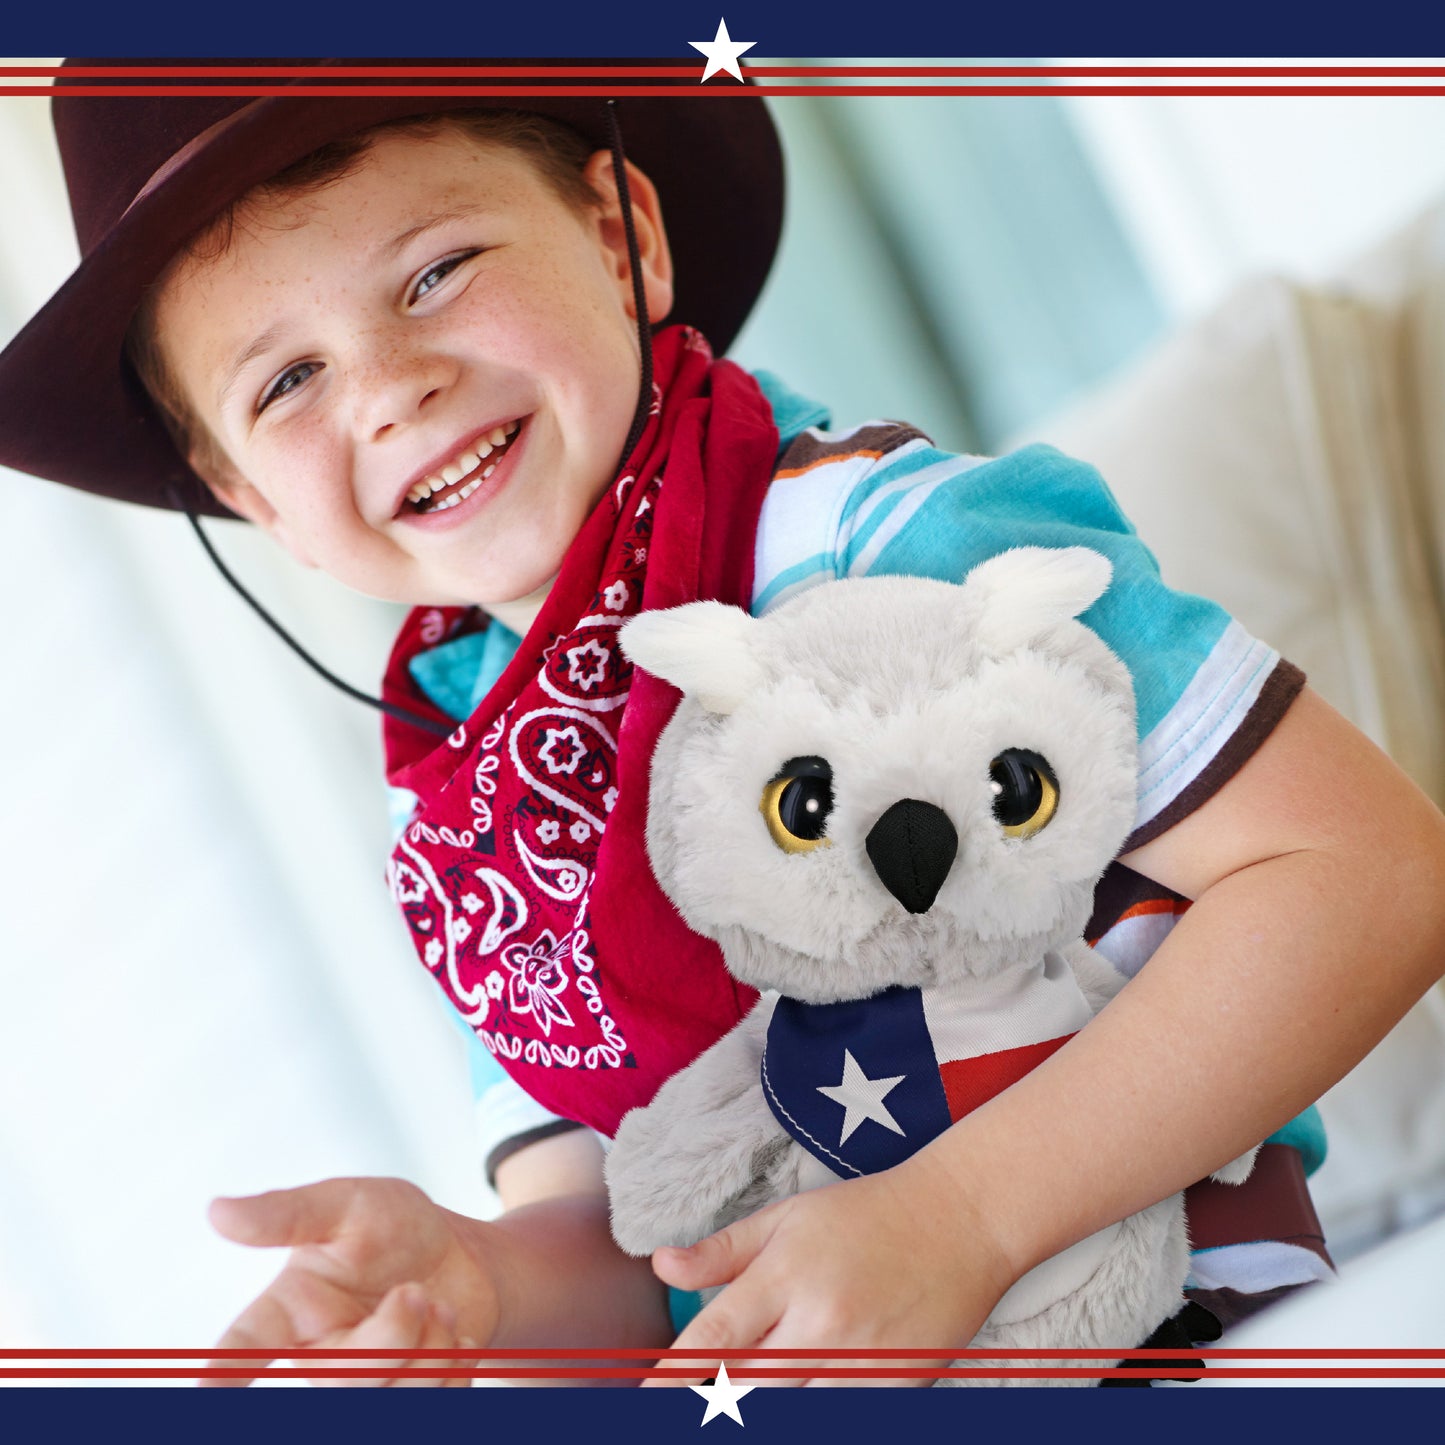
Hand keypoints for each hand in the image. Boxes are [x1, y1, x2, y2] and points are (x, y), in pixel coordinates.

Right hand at [202, 1177, 497, 1386]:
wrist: (463, 1258)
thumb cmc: (393, 1229)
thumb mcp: (349, 1204)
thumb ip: (289, 1212)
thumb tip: (219, 1211)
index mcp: (289, 1310)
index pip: (245, 1345)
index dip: (223, 1366)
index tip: (204, 1385)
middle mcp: (319, 1356)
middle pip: (343, 1381)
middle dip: (393, 1335)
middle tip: (416, 1291)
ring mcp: (363, 1385)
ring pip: (393, 1397)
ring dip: (431, 1345)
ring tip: (437, 1308)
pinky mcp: (407, 1400)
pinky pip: (435, 1402)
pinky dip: (456, 1363)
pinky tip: (453, 1334)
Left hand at [644, 1151, 1014, 1387]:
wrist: (960, 1220)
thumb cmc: (866, 1215)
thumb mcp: (786, 1218)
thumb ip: (721, 1250)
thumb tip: (660, 1265)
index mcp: (786, 1274)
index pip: (715, 1339)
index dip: (674, 1375)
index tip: (646, 1397)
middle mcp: (820, 1323)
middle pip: (748, 1389)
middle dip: (716, 1401)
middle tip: (699, 1398)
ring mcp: (861, 1362)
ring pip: (793, 1411)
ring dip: (767, 1406)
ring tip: (756, 1388)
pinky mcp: (897, 1388)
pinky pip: (844, 1415)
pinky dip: (820, 1407)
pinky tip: (805, 1392)